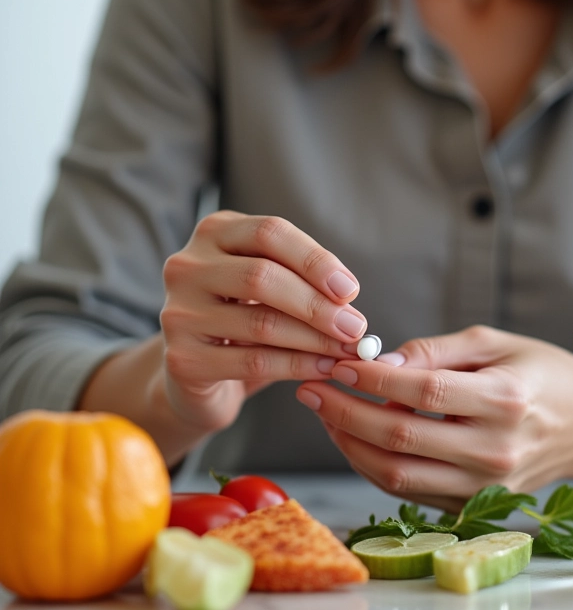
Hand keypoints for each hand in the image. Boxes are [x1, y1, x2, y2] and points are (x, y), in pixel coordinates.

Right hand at [158, 211, 365, 432]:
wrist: (195, 376)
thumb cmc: (243, 323)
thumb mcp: (269, 289)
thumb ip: (300, 282)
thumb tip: (349, 301)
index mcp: (213, 233)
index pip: (270, 233)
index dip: (315, 260)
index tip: (350, 290)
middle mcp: (187, 267)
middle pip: (262, 276)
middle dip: (317, 304)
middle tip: (355, 327)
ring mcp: (179, 313)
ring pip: (261, 322)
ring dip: (315, 339)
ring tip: (348, 351)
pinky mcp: (182, 358)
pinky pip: (254, 361)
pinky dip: (298, 366)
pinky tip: (324, 369)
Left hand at [296, 326, 572, 512]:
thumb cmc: (538, 373)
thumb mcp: (493, 343)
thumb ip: (436, 351)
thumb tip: (382, 363)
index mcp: (505, 401)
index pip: (422, 393)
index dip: (373, 381)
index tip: (337, 364)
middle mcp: (495, 450)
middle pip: (401, 439)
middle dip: (344, 413)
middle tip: (311, 389)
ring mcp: (485, 486)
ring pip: (397, 475)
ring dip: (350, 444)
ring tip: (325, 413)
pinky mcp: (474, 505)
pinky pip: (409, 491)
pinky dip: (372, 465)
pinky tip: (354, 437)